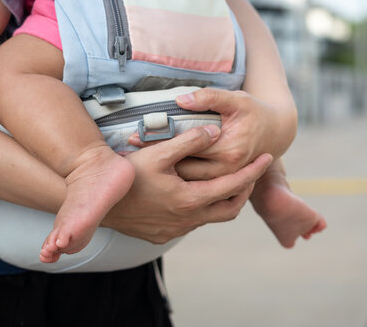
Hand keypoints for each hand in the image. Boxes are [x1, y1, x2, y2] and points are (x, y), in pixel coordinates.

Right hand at [103, 125, 272, 243]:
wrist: (98, 204)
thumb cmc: (126, 175)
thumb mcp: (157, 152)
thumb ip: (189, 140)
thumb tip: (215, 131)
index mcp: (191, 199)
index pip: (234, 185)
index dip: (253, 171)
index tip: (268, 157)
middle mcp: (188, 219)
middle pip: (231, 209)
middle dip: (245, 190)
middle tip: (251, 172)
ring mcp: (176, 230)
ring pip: (213, 218)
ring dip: (224, 201)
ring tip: (228, 181)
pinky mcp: (164, 235)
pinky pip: (194, 223)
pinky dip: (204, 208)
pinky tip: (196, 193)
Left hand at [129, 88, 292, 180]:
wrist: (275, 133)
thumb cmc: (255, 113)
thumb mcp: (236, 99)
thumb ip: (209, 98)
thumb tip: (181, 100)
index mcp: (228, 150)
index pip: (186, 148)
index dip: (159, 143)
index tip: (134, 138)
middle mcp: (226, 170)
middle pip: (183, 170)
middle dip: (156, 163)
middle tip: (128, 155)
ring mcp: (225, 180)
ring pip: (187, 181)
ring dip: (163, 174)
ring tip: (138, 164)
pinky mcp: (222, 183)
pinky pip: (195, 184)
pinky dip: (176, 178)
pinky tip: (158, 170)